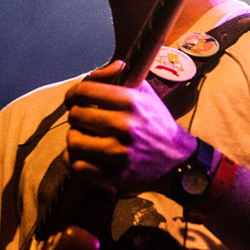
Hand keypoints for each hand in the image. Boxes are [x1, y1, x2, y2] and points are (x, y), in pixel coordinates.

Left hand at [63, 60, 196, 191]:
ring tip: (85, 137)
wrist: (177, 158)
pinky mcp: (114, 175)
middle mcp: (125, 126)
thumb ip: (120, 75)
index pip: (84, 91)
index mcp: (132, 101)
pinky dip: (75, 160)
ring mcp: (119, 152)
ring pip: (73, 142)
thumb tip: (93, 74)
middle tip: (84, 120)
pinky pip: (77, 166)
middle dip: (76, 116)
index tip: (74, 99)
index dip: (73, 94)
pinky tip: (85, 155)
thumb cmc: (156, 122)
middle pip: (76, 116)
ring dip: (75, 138)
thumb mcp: (145, 92)